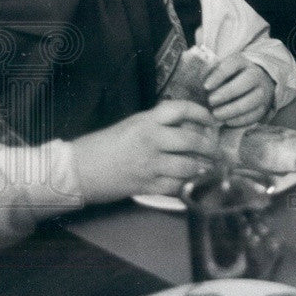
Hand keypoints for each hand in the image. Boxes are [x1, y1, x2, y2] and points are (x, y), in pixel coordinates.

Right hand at [70, 100, 218, 201]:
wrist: (78, 170)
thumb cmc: (105, 145)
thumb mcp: (133, 124)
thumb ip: (159, 123)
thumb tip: (190, 126)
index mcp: (147, 121)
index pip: (181, 110)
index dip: (202, 114)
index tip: (212, 121)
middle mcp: (151, 140)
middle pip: (192, 141)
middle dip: (211, 147)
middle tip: (217, 151)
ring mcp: (149, 164)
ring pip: (188, 167)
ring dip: (202, 168)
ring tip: (208, 168)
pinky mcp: (147, 186)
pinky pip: (176, 186)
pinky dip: (187, 184)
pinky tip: (191, 182)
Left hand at [203, 52, 275, 126]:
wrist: (255, 83)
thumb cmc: (229, 78)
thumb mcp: (220, 70)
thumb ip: (208, 74)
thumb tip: (193, 81)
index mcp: (241, 62)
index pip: (232, 64)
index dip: (219, 75)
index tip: (206, 86)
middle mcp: (255, 74)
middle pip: (246, 81)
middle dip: (227, 93)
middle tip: (211, 101)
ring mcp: (262, 91)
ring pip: (252, 100)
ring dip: (233, 109)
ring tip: (216, 115)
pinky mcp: (263, 107)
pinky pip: (255, 115)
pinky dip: (240, 120)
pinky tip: (227, 121)